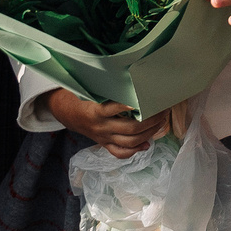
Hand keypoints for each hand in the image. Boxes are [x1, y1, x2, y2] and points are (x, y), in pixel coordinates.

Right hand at [47, 89, 168, 157]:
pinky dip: (135, 150)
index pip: (114, 109)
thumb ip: (109, 87)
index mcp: (96, 111)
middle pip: (130, 128)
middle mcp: (101, 126)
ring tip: (161, 123)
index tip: (145, 100)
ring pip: (129, 142)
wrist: (67, 112)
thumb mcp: (91, 88)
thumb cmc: (83, 96)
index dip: (129, 106)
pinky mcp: (104, 144)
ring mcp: (103, 137)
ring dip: (149, 134)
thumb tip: (131, 78)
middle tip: (163, 111)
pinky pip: (120, 152)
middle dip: (151, 121)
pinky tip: (147, 144)